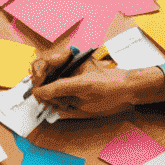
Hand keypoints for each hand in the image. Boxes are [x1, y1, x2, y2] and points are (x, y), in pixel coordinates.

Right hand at [31, 45, 164, 117]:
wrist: (127, 92)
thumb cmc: (109, 83)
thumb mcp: (83, 85)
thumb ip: (59, 88)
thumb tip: (38, 93)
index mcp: (67, 59)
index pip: (42, 62)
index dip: (37, 73)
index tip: (39, 86)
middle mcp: (64, 68)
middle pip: (40, 76)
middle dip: (43, 88)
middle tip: (46, 98)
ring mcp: (66, 81)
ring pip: (46, 89)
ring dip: (50, 98)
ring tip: (62, 102)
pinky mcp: (69, 93)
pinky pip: (54, 98)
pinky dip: (56, 104)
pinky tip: (65, 106)